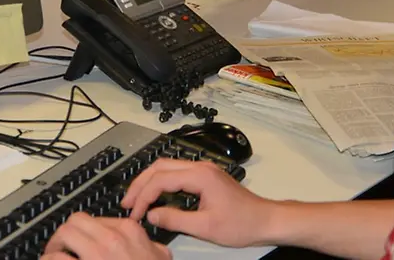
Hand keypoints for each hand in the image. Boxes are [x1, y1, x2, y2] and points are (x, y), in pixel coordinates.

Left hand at [41, 213, 170, 259]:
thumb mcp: (161, 259)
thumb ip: (154, 249)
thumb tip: (154, 248)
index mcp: (130, 232)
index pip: (99, 218)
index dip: (87, 231)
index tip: (83, 240)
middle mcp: (111, 238)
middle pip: (77, 221)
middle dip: (67, 233)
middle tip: (63, 246)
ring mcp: (96, 254)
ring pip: (65, 234)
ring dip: (55, 246)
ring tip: (53, 256)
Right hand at [123, 159, 273, 247]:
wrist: (266, 220)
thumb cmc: (242, 223)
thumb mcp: (205, 227)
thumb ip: (175, 220)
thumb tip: (151, 215)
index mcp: (200, 176)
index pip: (160, 179)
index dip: (143, 196)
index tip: (134, 212)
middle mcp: (200, 167)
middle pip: (160, 166)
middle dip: (140, 184)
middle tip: (127, 202)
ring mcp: (203, 170)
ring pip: (167, 167)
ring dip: (149, 181)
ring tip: (136, 199)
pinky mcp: (206, 177)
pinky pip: (176, 173)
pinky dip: (161, 183)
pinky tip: (155, 195)